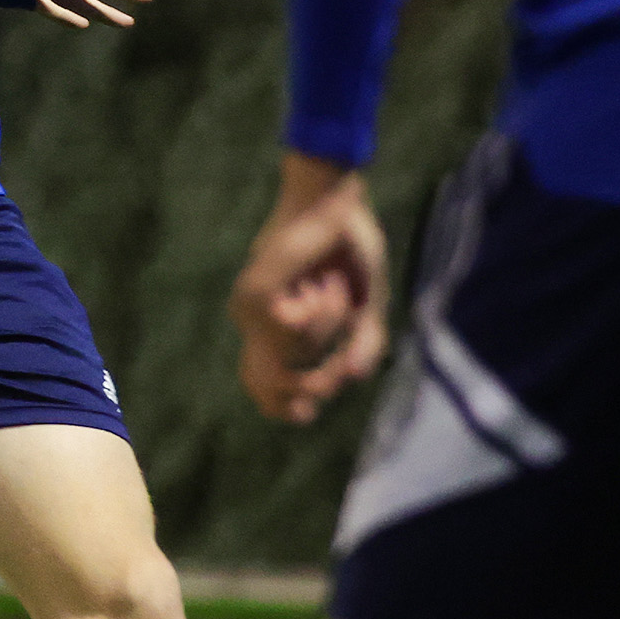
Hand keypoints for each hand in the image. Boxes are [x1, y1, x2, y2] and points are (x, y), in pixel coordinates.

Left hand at [231, 150, 389, 424]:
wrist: (337, 204)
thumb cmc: (348, 249)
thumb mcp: (368, 305)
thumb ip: (363, 344)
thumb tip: (355, 378)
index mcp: (274, 325)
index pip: (260, 379)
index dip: (278, 404)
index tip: (304, 414)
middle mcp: (256, 319)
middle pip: (272, 379)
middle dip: (310, 385)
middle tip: (328, 380)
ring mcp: (251, 307)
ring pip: (294, 353)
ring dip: (327, 326)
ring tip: (330, 290)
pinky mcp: (256, 293)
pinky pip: (294, 330)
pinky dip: (319, 311)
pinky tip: (320, 286)